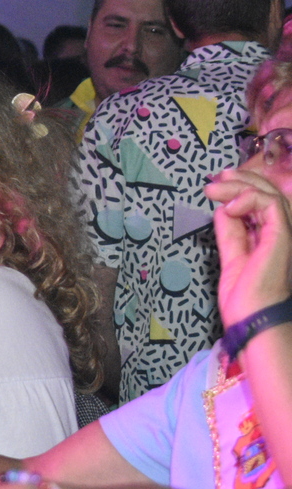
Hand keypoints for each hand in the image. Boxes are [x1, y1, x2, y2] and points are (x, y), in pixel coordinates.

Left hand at [206, 168, 291, 326]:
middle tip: (215, 180)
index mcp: (273, 237)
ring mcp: (285, 234)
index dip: (244, 187)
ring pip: (270, 194)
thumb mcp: (232, 256)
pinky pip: (271, 205)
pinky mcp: (283, 237)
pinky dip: (248, 198)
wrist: (252, 319)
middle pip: (270, 193)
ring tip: (214, 189)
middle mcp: (283, 233)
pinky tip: (229, 207)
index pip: (264, 202)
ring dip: (240, 185)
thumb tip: (222, 210)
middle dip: (241, 180)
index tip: (219, 184)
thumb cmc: (244, 297)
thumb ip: (231, 232)